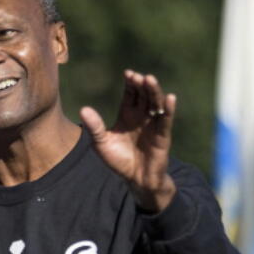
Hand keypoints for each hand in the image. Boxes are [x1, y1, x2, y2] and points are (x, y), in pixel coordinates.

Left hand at [81, 70, 177, 211]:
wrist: (134, 179)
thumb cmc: (118, 160)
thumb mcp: (101, 143)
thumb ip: (94, 127)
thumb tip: (83, 109)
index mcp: (127, 114)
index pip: (130, 94)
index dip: (130, 84)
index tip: (128, 74)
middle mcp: (142, 116)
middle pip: (144, 95)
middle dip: (141, 85)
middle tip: (138, 76)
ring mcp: (153, 124)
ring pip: (156, 103)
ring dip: (154, 91)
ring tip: (150, 80)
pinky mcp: (162, 135)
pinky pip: (166, 120)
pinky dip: (169, 109)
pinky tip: (169, 98)